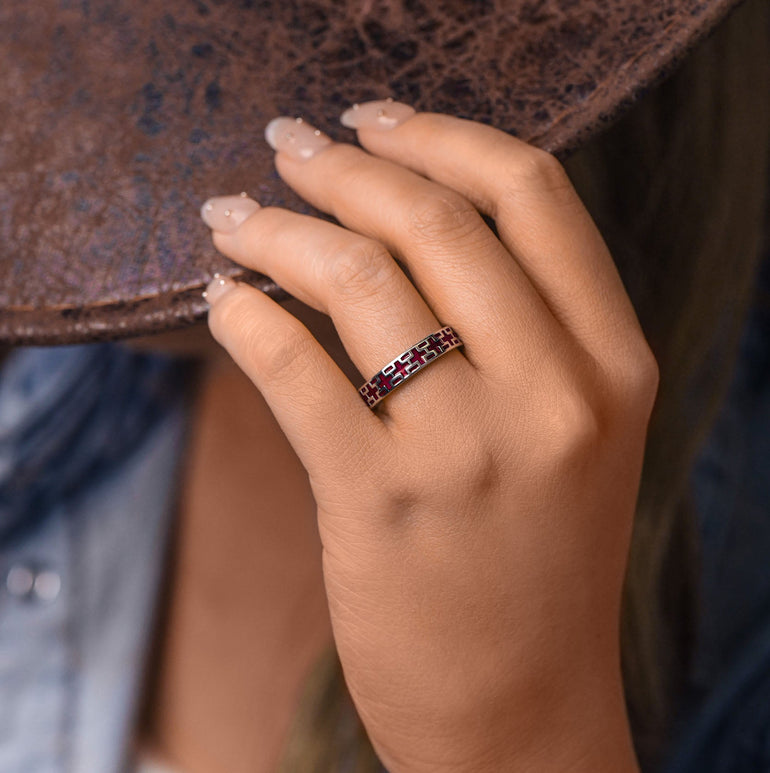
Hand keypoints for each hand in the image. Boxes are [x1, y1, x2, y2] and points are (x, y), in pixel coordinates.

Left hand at [201, 102, 654, 771]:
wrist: (521, 706)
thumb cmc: (537, 561)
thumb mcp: (573, 432)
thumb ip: (524, 329)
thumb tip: (407, 220)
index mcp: (614, 364)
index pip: (534, 195)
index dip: (443, 136)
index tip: (373, 119)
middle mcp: (554, 394)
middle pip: (434, 220)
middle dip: (342, 167)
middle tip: (286, 152)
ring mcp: (468, 449)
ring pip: (356, 279)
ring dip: (276, 229)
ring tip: (235, 220)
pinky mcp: (381, 503)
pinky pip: (294, 367)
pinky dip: (245, 314)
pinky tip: (223, 300)